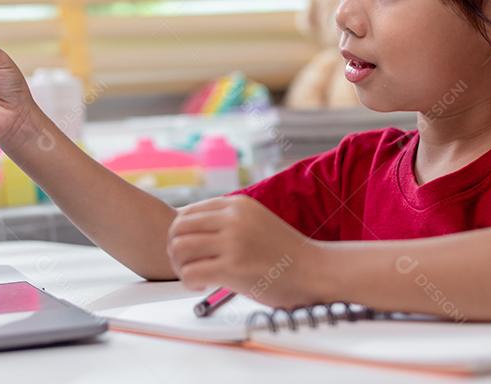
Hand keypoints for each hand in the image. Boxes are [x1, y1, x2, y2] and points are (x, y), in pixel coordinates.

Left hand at [166, 195, 320, 307]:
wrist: (315, 271)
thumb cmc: (285, 254)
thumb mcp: (255, 222)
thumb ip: (227, 222)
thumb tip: (190, 230)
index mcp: (237, 204)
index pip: (188, 212)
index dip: (181, 234)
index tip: (188, 250)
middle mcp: (233, 218)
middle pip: (178, 228)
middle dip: (175, 249)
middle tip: (185, 265)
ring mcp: (233, 242)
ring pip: (180, 248)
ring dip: (179, 266)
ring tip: (193, 275)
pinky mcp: (234, 267)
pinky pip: (191, 272)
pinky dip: (189, 281)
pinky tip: (201, 286)